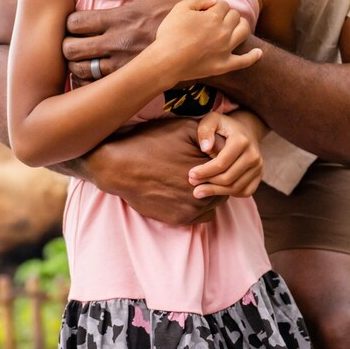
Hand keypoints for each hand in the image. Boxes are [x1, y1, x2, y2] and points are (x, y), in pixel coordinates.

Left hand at [64, 0, 187, 81]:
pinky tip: (95, 74)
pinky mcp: (132, 81)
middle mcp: (119, 43)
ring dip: (76, 64)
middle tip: (75, 41)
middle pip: (70, 50)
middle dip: (67, 45)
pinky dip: (89, 82)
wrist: (207, 43)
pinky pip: (97, 88)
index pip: (75, 23)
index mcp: (122, 17)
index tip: (77, 23)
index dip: (69, 23)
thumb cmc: (182, 12)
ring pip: (80, 71)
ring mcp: (124, 66)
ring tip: (84, 58)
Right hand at [82, 118, 225, 224]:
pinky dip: (200, 206)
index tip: (210, 155)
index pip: (229, 167)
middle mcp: (203, 190)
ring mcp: (192, 208)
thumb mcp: (183, 128)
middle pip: (225, 186)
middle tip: (204, 168)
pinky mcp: (181, 219)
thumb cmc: (151, 142)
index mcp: (208, 168)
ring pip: (215, 202)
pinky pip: (204, 216)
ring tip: (195, 180)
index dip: (222, 160)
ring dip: (210, 192)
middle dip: (218, 178)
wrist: (119, 167)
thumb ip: (211, 138)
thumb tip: (228, 146)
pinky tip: (188, 193)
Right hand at [149, 0, 260, 84]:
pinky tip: (259, 52)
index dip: (215, 6)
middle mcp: (224, 31)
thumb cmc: (170, 33)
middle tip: (217, 19)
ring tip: (237, 26)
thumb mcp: (179, 8)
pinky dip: (253, 56)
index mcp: (214, 16)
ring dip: (243, 25)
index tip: (206, 11)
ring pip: (244, 32)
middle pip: (235, 16)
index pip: (223, 4)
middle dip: (228, 14)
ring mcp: (227, 49)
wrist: (167, 61)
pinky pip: (245, 61)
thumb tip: (212, 2)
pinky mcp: (225, 65)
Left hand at [189, 111, 263, 198]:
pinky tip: (216, 190)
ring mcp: (258, 166)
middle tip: (192, 183)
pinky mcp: (259, 175)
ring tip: (199, 191)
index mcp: (241, 141)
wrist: (245, 130)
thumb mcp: (212, 120)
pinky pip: (245, 192)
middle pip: (228, 178)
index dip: (204, 171)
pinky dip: (230, 193)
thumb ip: (205, 130)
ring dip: (216, 191)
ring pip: (236, 188)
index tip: (191, 174)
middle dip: (208, 183)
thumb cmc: (224, 126)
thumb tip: (205, 148)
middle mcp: (253, 155)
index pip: (221, 163)